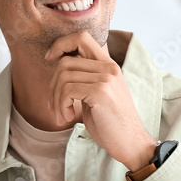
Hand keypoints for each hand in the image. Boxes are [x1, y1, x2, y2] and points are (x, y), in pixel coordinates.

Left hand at [45, 31, 157, 171]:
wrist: (131, 143)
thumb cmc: (111, 123)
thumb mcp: (97, 94)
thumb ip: (84, 78)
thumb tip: (58, 68)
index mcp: (108, 65)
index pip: (81, 37)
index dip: (61, 44)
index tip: (50, 59)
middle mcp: (108, 67)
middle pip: (65, 62)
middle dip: (52, 86)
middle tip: (55, 107)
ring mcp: (106, 78)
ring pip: (63, 76)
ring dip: (56, 100)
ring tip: (62, 116)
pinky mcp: (101, 92)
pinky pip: (67, 90)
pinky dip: (61, 105)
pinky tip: (69, 117)